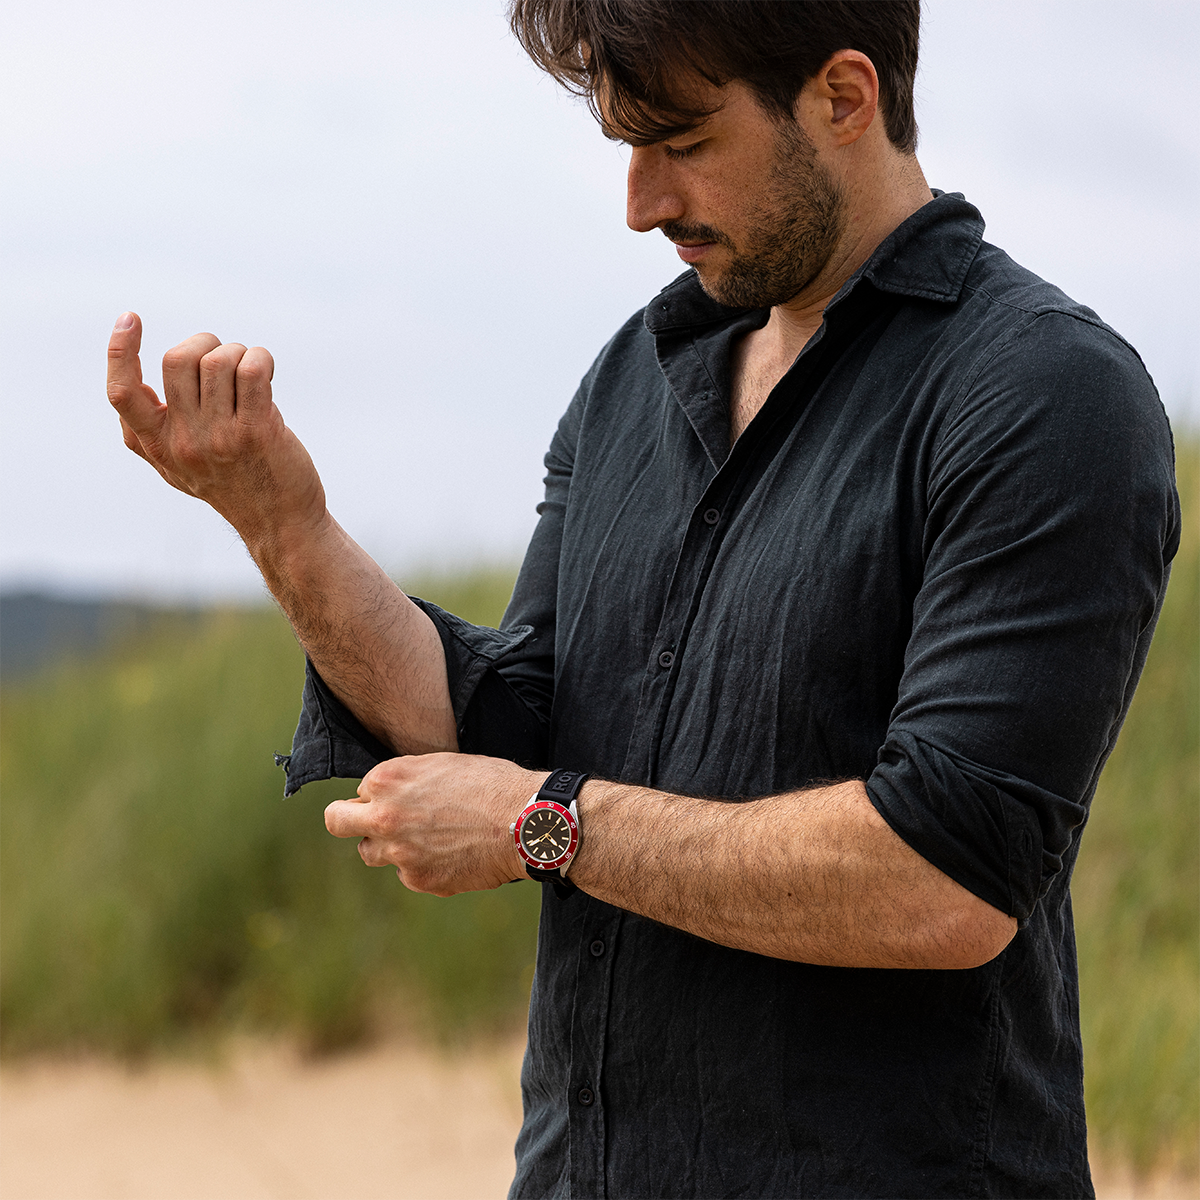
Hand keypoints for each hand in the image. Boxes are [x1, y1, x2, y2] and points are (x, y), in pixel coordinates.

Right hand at [106, 312, 326, 555]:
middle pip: (177, 360)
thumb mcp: (177, 470)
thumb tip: (132, 385)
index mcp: (158, 446)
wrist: (281, 524)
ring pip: (218, 360)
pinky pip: (252, 370)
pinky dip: (260, 358)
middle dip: (204, 343)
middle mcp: (184, 442)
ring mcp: (220, 437)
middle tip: (224, 357)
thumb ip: (149, 434)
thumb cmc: (232, 487)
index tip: (130, 318)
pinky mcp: (257, 432)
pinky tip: (267, 371)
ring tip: (251, 372)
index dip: (119, 351)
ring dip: (239, 352)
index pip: (122, 394)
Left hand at [323, 753, 540, 895]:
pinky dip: (424, 866)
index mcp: (388, 780)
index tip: (400, 798)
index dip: (381, 795)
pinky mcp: (419, 879)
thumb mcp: (443, 765)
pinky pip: (408, 874)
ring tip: (425, 839)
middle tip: (368, 823)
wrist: (525, 822)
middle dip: (347, 820)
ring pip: (371, 853)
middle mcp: (384, 816)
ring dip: (388, 847)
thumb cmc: (492, 784)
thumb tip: (387, 793)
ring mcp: (399, 852)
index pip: (361, 791)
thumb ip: (407, 779)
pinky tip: (453, 854)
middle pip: (338, 822)